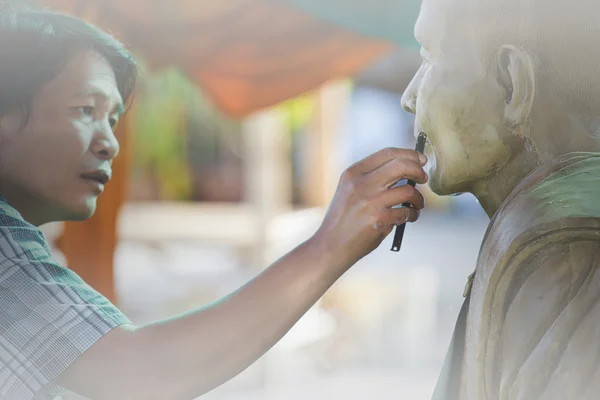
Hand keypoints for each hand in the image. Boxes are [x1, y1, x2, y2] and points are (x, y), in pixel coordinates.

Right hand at [313, 147, 427, 266]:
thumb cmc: (343, 219)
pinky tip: (409, 218)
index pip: (387, 153)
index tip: (421, 160)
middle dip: (418, 170)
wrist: (331, 245)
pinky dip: (413, 215)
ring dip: (418, 198)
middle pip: (401, 166)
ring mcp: (370, 202)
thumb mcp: (349, 191)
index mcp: (353, 173)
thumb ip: (371, 178)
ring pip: (408, 190)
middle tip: (423, 178)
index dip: (409, 154)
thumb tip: (405, 168)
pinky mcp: (379, 219)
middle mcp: (361, 184)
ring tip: (417, 205)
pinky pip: (406, 212)